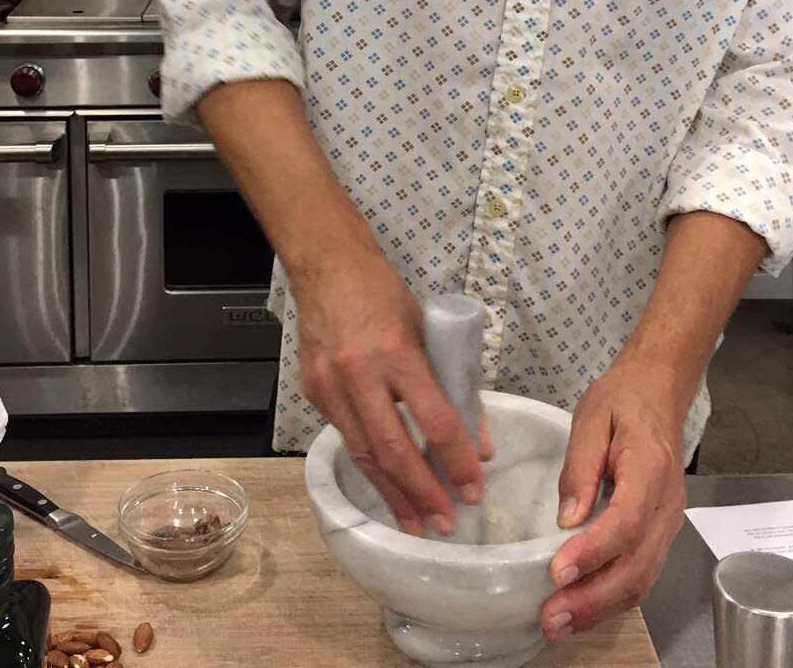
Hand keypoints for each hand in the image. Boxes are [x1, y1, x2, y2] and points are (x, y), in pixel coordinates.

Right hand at [293, 247, 488, 536]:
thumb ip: (452, 384)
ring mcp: (330, 386)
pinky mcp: (313, 392)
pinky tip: (387, 484)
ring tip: (415, 524)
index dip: (457, 461)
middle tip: (445, 523)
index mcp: (396, 351)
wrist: (326, 266)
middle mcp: (359, 373)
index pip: (434, 420)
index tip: (474, 489)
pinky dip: (370, 464)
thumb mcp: (429, 329)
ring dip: (393, 494)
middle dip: (423, 493)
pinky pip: (346, 437)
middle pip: (393, 450)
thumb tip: (479, 444)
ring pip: (364, 454)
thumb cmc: (383, 293)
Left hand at [540, 357, 687, 642]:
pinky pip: (642, 573)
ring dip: (601, 608)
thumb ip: (580, 467)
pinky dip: (612, 598)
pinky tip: (582, 607)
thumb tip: (566, 519)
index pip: (626, 522)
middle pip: (637, 566)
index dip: (592, 552)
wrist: (660, 390)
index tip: (556, 572)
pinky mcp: (660, 532)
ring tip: (559, 624)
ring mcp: (668, 523)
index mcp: (650, 469)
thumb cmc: (623, 398)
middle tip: (550, 618)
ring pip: (642, 579)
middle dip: (593, 599)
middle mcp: (667, 506)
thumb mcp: (592, 417)